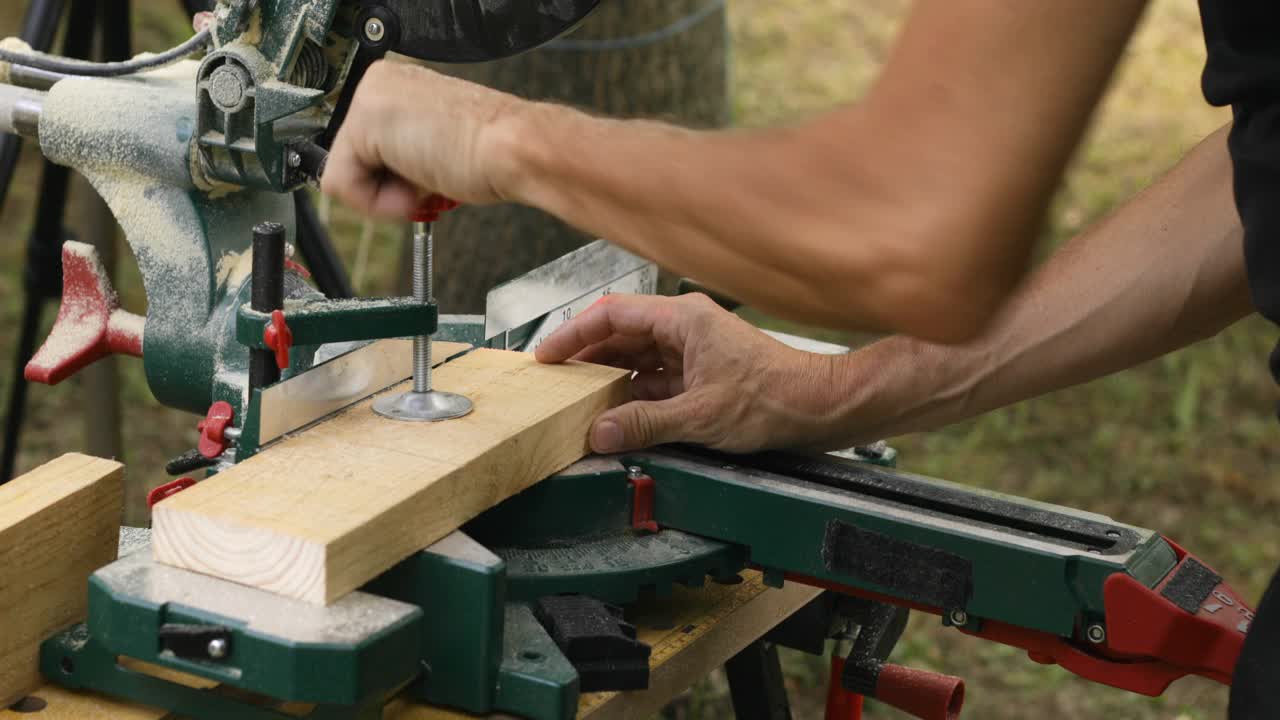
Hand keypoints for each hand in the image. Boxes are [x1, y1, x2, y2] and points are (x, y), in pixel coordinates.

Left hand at [322, 61, 524, 215]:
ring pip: (345, 174)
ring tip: (426, 183)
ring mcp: (369, 98)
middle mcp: (380, 84)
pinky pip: (341, 184)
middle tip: (429, 181)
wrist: (516, 150)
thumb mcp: (437, 150)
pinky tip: (414, 190)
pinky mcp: (363, 123)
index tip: (424, 180)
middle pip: (352, 160)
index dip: (395, 178)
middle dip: (389, 185)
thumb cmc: (495, 154)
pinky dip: (375, 203)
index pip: (367, 148)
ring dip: (385, 196)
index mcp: (399, 87)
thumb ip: (405, 156)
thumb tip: (386, 180)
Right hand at [534, 293, 847, 453]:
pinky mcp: (702, 374)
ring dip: (609, 380)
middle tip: (555, 382)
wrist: (819, 408)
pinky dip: (634, 395)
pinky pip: (655, 379)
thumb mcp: (701, 416)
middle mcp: (685, 328)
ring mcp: (694, 350)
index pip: (612, 315)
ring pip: (637, 359)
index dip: (573, 334)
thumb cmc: (775, 398)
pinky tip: (618, 415)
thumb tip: (601, 433)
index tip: (547, 356)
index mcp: (683, 320)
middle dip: (586, 359)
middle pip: (620, 335)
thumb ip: (646, 423)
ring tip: (579, 401)